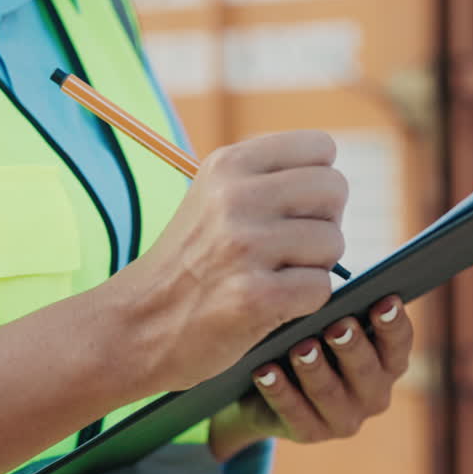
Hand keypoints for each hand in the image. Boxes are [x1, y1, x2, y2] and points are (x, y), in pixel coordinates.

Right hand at [97, 131, 347, 392]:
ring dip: (313, 267)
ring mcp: (244, 245)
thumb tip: (336, 183)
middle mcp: (236, 197)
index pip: (321, 148)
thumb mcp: (214, 198)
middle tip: (287, 249)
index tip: (291, 211)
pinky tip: (269, 304)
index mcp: (228, 164)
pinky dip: (304, 302)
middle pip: (335, 190)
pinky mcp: (255, 295)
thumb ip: (268, 180)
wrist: (136, 325)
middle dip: (323, 223)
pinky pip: (321, 288)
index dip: (317, 185)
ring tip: (271, 277)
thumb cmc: (191, 264)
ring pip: (333, 242)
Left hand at [209, 296, 413, 458]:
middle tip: (338, 325)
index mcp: (388, 363)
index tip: (384, 301)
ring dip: (314, 369)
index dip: (393, 324)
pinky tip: (265, 371)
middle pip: (366, 370)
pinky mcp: (310, 433)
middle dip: (352, 346)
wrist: (271, 390)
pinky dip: (279, 390)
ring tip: (300, 347)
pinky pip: (293, 412)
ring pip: (329, 392)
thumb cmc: (310, 339)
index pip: (399, 343)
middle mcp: (374, 394)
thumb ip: (341, 310)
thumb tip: (329, 285)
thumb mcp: (328, 325)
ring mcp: (344, 418)